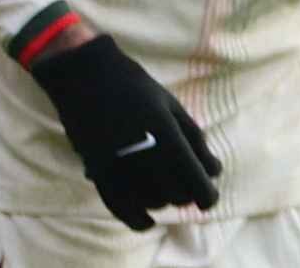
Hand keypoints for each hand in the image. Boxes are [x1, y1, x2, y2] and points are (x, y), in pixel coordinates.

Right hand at [29, 33, 221, 230]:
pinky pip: (119, 207)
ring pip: (152, 202)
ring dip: (165, 199)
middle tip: (190, 182)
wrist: (86, 78)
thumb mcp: (172, 106)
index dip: (207, 195)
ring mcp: (118, 167)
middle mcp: (143, 156)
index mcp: (166, 135)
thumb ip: (194, 138)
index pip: (194, 180)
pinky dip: (137, 219)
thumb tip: (214, 170)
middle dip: (188, 192)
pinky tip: (149, 222)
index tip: (210, 198)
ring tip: (169, 186)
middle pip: (176, 194)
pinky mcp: (97, 173)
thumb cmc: (135, 86)